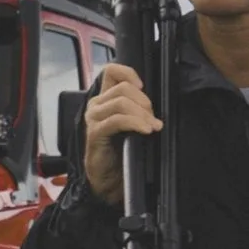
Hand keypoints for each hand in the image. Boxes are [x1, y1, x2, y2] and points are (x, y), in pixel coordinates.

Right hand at [81, 63, 162, 209]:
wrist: (109, 177)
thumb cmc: (121, 149)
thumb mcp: (132, 123)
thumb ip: (137, 108)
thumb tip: (154, 103)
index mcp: (104, 98)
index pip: (111, 71)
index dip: (128, 72)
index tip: (142, 86)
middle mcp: (96, 105)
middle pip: (123, 88)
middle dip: (144, 102)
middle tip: (153, 118)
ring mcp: (93, 118)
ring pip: (121, 102)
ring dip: (142, 114)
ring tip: (152, 127)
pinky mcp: (95, 133)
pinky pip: (118, 120)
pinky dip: (135, 123)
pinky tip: (146, 131)